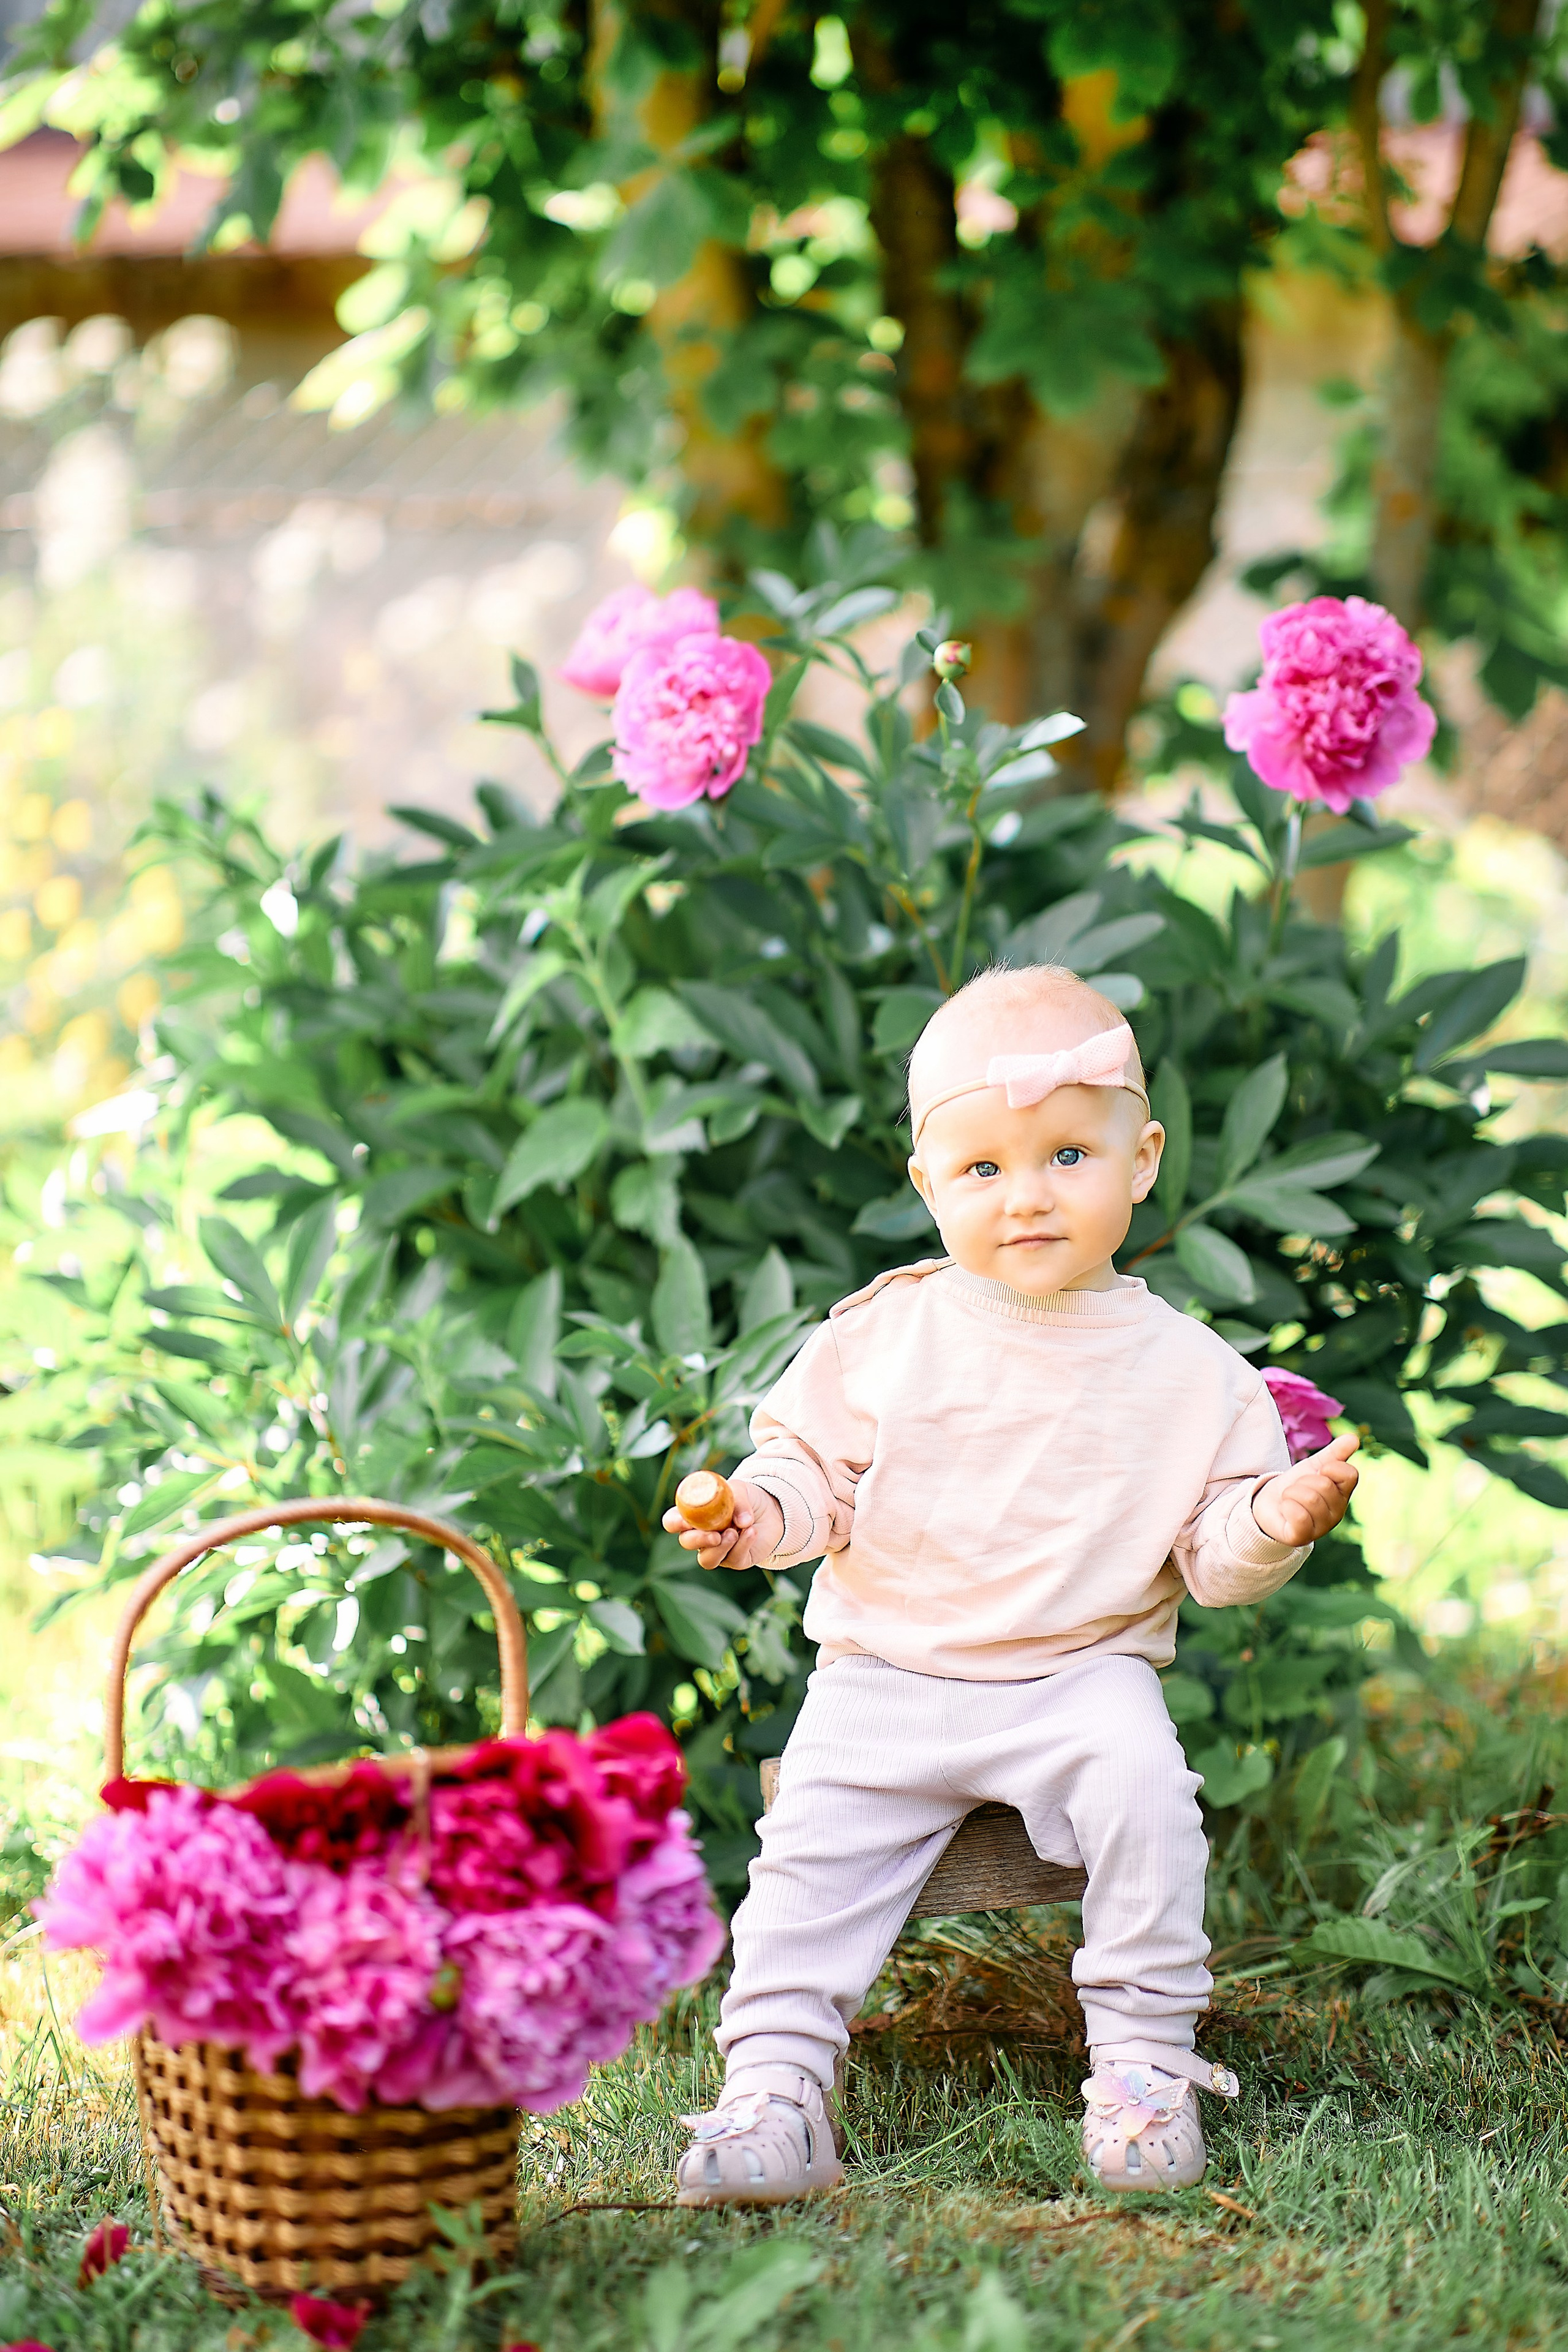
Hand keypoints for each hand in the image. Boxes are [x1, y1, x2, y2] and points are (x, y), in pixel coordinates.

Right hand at [661, 1478, 782, 1571]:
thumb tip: (743, 1522)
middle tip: (714, 1535)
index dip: (674, 1523)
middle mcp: (701, 1534)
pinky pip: (733, 1559)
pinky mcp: (736, 1560)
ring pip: (707, 1559)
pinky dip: (743, 1545)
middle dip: (698, 1540)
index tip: (686, 1521)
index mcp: (694, 1515)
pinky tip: (752, 1531)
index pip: (672, 1521)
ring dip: (719, 1548)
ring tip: (734, 1533)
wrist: (771, 1511)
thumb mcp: (740, 1490)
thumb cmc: (747, 1498)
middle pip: (686, 1543)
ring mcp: (717, 1550)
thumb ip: (739, 1501)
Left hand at [1251, 1433, 1358, 1546]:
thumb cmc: (1296, 1485)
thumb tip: (1354, 1438)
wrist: (1268, 1503)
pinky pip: (1299, 1516)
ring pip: (1309, 1498)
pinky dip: (1287, 1506)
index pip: (1350, 1474)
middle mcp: (1336, 1513)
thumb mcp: (1313, 1465)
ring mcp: (1321, 1527)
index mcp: (1343, 1494)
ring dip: (1292, 1492)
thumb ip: (1334, 1453)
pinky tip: (1286, 1509)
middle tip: (1298, 1488)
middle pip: (1324, 1485)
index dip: (1330, 1467)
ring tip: (1290, 1498)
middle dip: (1303, 1481)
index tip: (1318, 1471)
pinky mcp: (1301, 1537)